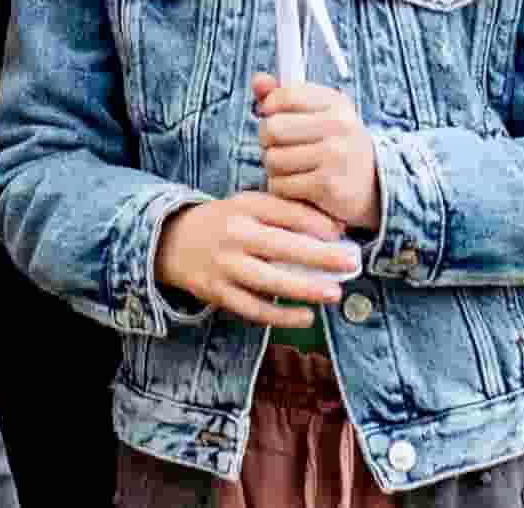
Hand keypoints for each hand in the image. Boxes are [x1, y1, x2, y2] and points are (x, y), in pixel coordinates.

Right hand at [153, 190, 359, 327]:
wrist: (173, 240)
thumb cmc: (225, 223)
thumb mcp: (248, 206)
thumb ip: (285, 214)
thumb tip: (334, 229)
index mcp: (244, 207)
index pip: (284, 211)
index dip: (315, 222)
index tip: (341, 234)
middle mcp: (234, 234)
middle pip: (281, 247)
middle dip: (319, 256)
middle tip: (350, 263)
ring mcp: (225, 265)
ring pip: (269, 282)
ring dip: (304, 289)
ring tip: (334, 293)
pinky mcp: (219, 293)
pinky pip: (255, 309)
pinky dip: (282, 317)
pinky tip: (306, 316)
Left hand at [254, 73, 381, 230]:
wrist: (374, 187)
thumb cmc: (337, 144)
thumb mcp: (318, 114)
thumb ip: (283, 96)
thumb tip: (258, 81)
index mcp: (335, 103)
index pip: (284, 96)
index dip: (268, 107)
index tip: (271, 116)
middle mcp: (339, 127)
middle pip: (272, 128)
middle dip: (266, 141)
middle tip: (278, 147)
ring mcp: (336, 157)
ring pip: (273, 159)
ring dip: (273, 168)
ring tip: (292, 168)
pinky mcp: (329, 187)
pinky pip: (280, 185)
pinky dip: (281, 188)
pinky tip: (298, 186)